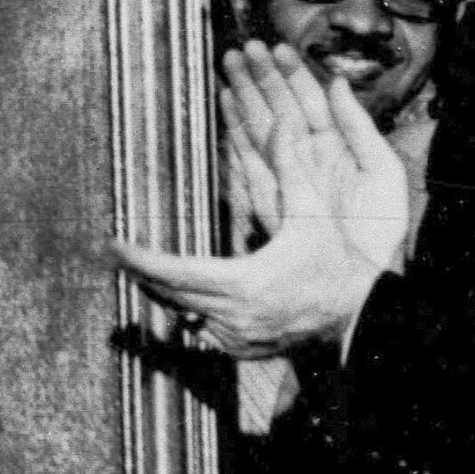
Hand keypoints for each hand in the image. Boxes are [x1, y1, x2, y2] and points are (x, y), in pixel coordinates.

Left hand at [111, 43, 407, 356]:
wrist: (361, 316)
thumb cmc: (335, 262)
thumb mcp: (312, 214)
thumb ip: (290, 168)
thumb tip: (281, 121)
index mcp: (245, 283)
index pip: (175, 273)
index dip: (140, 260)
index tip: (113, 245)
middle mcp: (235, 317)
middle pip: (169, 294)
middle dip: (140, 272)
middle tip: (114, 251)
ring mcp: (236, 340)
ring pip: (181, 315)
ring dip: (160, 291)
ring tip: (136, 267)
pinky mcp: (240, 352)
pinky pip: (199, 332)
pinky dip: (186, 311)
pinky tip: (173, 291)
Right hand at [225, 42, 410, 274]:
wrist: (363, 277)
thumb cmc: (379, 230)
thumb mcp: (382, 171)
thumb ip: (360, 126)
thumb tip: (339, 83)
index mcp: (335, 145)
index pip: (309, 99)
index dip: (291, 73)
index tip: (274, 48)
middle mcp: (306, 155)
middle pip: (278, 107)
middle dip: (259, 77)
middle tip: (241, 49)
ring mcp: (284, 174)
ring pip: (259, 126)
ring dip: (242, 96)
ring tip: (227, 67)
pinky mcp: (267, 194)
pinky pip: (246, 155)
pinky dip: (233, 130)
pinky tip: (223, 107)